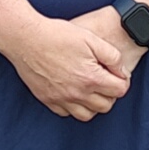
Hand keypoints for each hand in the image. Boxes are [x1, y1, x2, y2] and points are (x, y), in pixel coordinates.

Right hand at [10, 9, 142, 122]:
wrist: (25, 38)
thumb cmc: (58, 35)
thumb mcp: (92, 39)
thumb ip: (113, 57)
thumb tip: (122, 72)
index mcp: (91, 78)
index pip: (120, 90)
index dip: (122, 80)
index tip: (116, 73)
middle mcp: (77, 93)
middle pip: (105, 106)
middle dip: (110, 94)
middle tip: (105, 81)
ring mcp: (61, 99)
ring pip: (87, 115)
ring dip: (93, 105)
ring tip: (91, 89)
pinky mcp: (47, 99)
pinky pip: (66, 113)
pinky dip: (73, 107)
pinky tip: (73, 92)